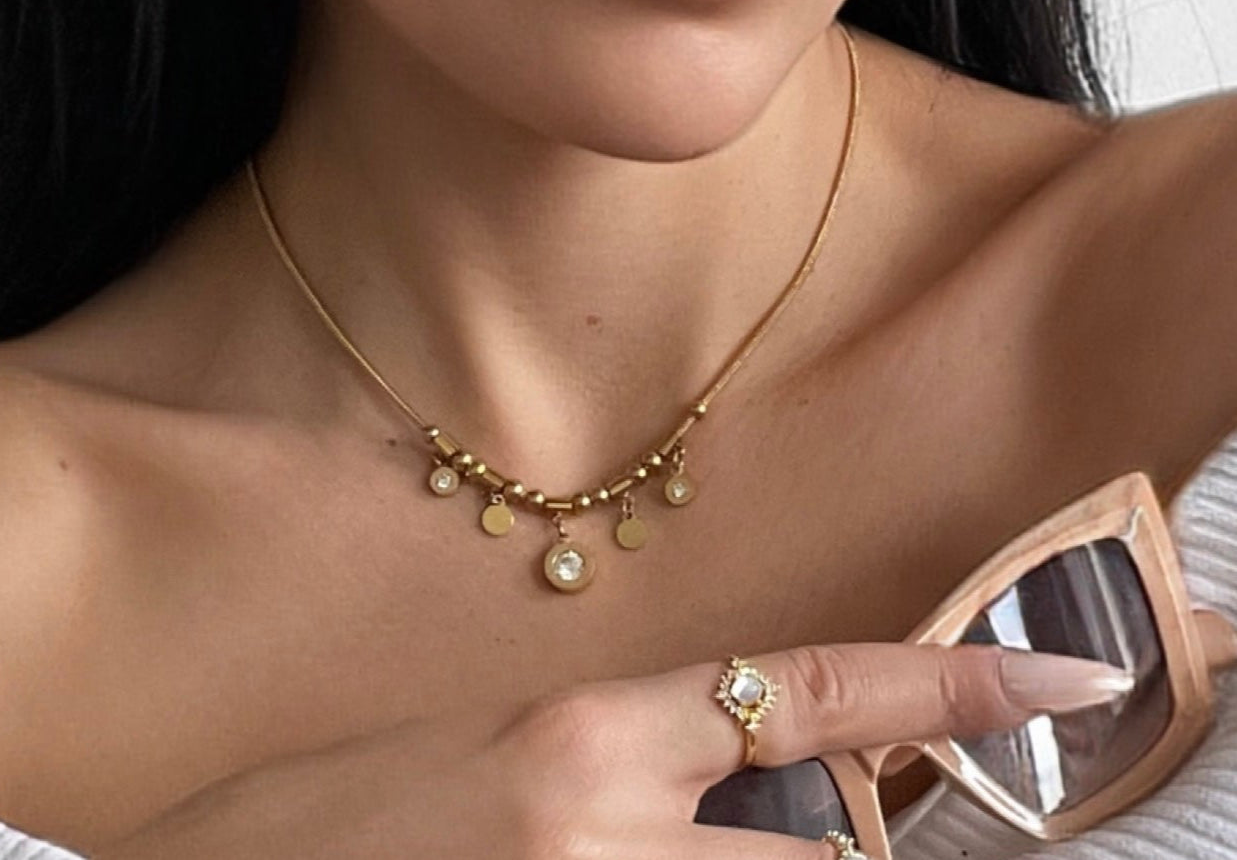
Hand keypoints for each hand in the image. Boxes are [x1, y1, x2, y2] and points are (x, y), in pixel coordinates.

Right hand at [96, 641, 1123, 858]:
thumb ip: (607, 754)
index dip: (947, 681)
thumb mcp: (474, 747)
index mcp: (583, 737)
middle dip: (852, 848)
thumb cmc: (313, 817)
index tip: (1058, 681)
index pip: (810, 690)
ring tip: (683, 836)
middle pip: (819, 857)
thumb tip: (715, 767)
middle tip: (836, 821)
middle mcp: (607, 838)